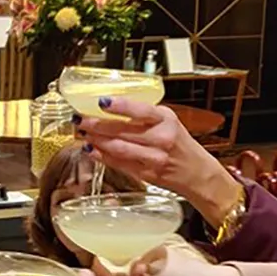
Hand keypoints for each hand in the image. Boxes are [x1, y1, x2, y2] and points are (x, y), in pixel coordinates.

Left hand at [79, 98, 242, 226]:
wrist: (197, 173)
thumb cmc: (180, 144)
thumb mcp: (168, 121)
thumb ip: (143, 116)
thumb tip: (109, 108)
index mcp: (166, 120)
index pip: (141, 110)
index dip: (120, 106)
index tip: (102, 101)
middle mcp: (161, 138)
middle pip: (122, 130)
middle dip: (96, 124)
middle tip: (79, 119)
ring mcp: (153, 158)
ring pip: (118, 148)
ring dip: (96, 140)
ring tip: (82, 133)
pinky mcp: (146, 174)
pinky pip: (119, 163)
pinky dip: (102, 156)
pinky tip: (91, 150)